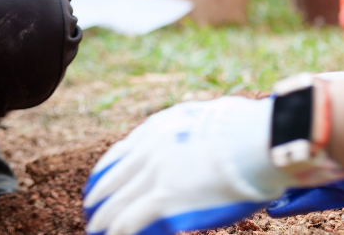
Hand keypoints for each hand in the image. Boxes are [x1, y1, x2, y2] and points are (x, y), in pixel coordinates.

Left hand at [83, 98, 290, 234]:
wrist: (253, 141)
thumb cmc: (245, 131)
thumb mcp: (208, 119)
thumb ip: (195, 130)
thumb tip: (206, 133)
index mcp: (158, 129)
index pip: (121, 153)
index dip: (105, 171)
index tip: (97, 181)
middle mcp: (150, 149)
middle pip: (112, 178)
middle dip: (98, 196)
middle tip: (89, 208)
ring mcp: (155, 175)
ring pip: (117, 202)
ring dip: (103, 219)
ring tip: (94, 229)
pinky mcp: (164, 200)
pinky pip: (130, 221)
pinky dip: (118, 230)